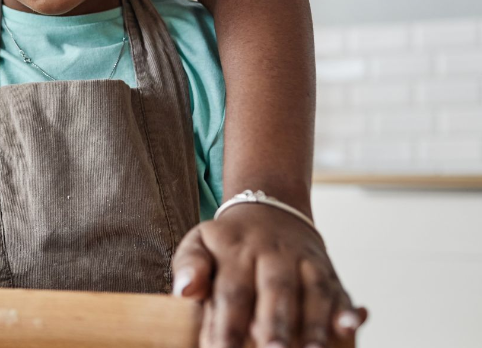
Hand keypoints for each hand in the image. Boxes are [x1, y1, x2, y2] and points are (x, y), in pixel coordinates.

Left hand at [172, 204, 367, 347]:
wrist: (268, 210)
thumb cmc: (227, 244)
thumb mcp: (198, 244)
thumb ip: (189, 266)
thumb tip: (184, 290)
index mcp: (235, 251)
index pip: (231, 291)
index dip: (228, 325)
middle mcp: (273, 254)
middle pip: (276, 289)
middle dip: (276, 325)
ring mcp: (304, 261)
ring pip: (313, 290)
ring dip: (315, 324)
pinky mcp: (328, 271)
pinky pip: (340, 290)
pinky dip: (348, 309)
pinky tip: (352, 326)